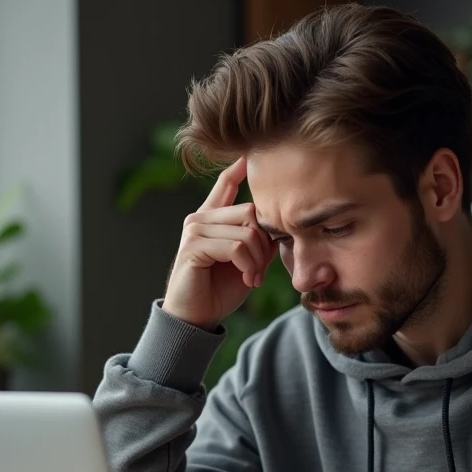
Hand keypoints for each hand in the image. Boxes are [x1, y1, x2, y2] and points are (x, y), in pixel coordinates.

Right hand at [162, 157, 277, 330]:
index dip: (239, 168)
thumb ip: (258, 239)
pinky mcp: (194, 246)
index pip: (226, 183)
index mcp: (212, 218)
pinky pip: (235, 246)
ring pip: (246, 230)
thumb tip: (277, 225)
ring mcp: (195, 229)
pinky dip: (247, 265)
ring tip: (252, 277)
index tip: (251, 154)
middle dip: (263, 243)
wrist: (197, 317)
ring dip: (256, 259)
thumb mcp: (247, 261)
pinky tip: (246, 279)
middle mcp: (201, 218)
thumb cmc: (220, 290)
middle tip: (259, 269)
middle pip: (251, 211)